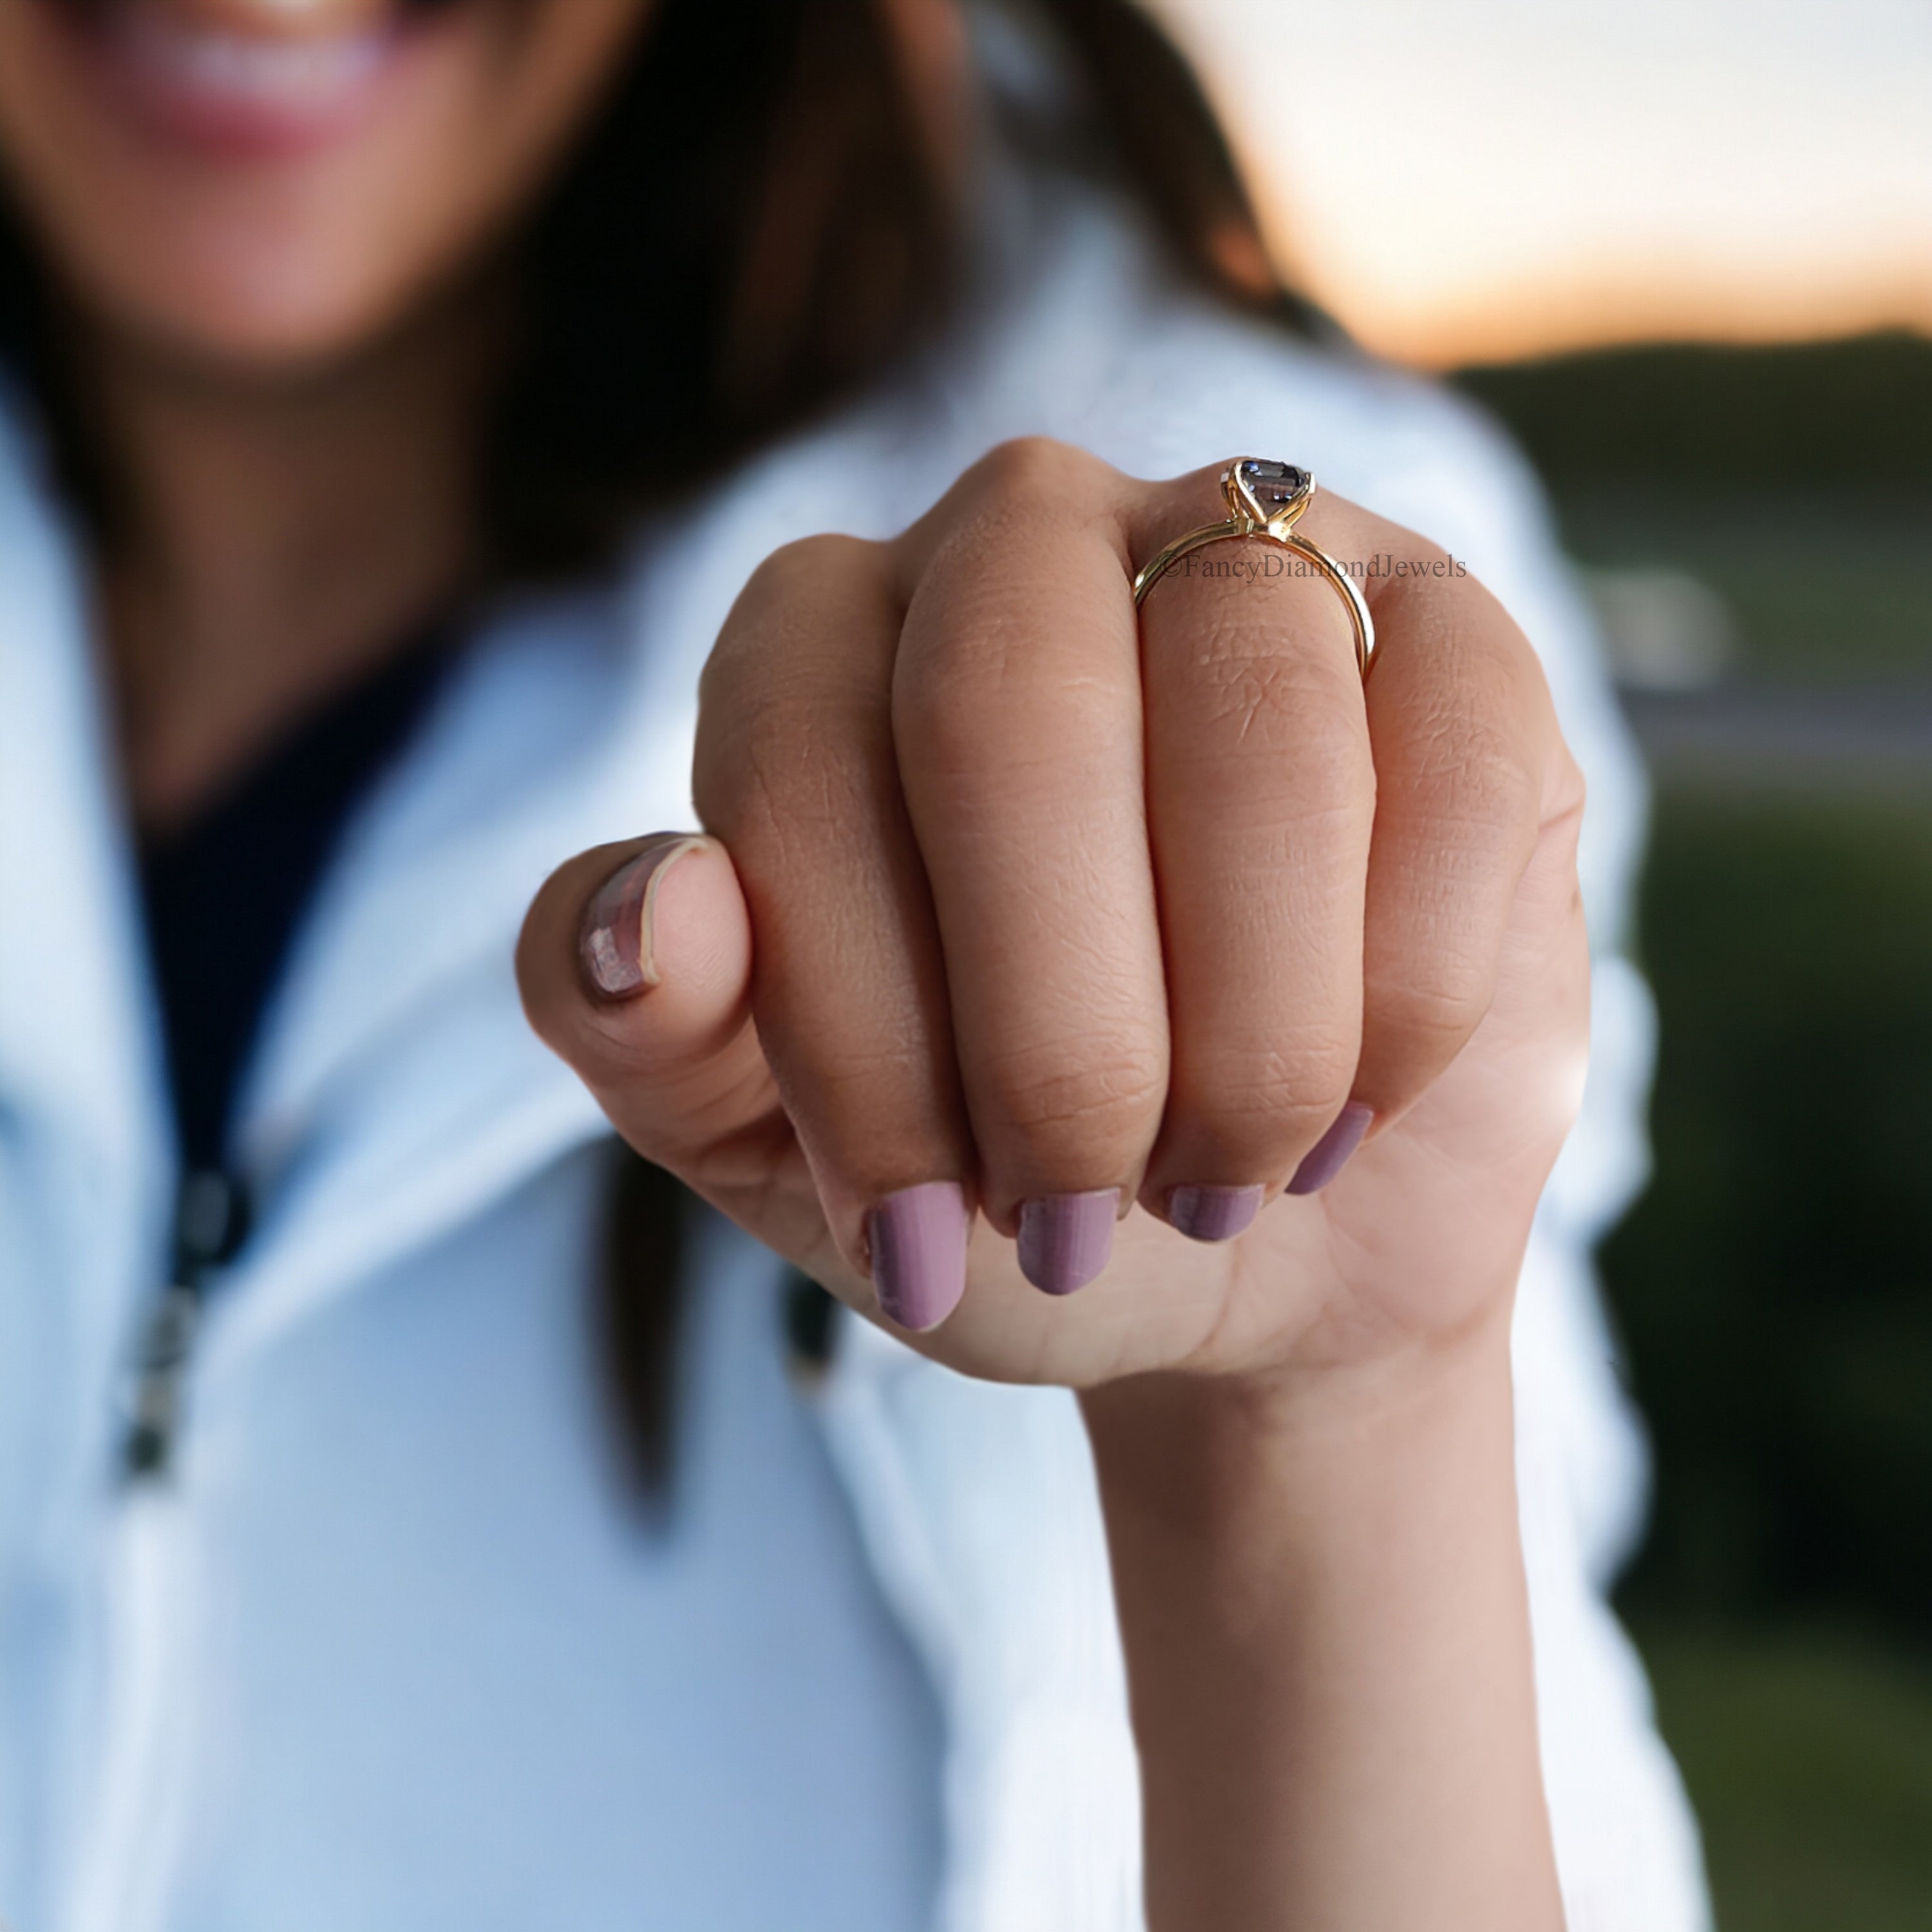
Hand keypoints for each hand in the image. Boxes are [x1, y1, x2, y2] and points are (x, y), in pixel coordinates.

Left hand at [518, 438, 1588, 1397]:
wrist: (1248, 1244)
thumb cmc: (991, 1173)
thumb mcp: (781, 1151)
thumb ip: (654, 1036)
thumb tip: (645, 923)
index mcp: (818, 642)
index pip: (794, 769)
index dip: (856, 1038)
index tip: (914, 1238)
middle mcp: (1018, 540)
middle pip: (1012, 699)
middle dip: (1057, 1029)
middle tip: (1080, 1209)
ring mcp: (1248, 551)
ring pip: (1252, 711)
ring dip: (1246, 1026)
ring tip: (1223, 1172)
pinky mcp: (1448, 628)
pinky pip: (1451, 751)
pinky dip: (1406, 987)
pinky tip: (1361, 1092)